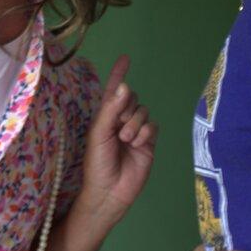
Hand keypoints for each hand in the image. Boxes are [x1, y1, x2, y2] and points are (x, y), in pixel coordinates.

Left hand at [74, 56, 158, 225]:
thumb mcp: (99, 134)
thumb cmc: (97, 163)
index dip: (119, 74)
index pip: (113, 91)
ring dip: (135, 123)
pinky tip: (137, 144)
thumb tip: (125, 86)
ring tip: (125, 140)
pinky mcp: (148, 142)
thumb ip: (111, 109)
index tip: (126, 58)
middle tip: (118, 128)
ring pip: (143, 111)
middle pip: (132, 99)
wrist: (110, 192)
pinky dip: (145, 132)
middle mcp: (121, 120)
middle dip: (126, 109)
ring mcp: (136, 131)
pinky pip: (152, 125)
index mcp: (105, 117)